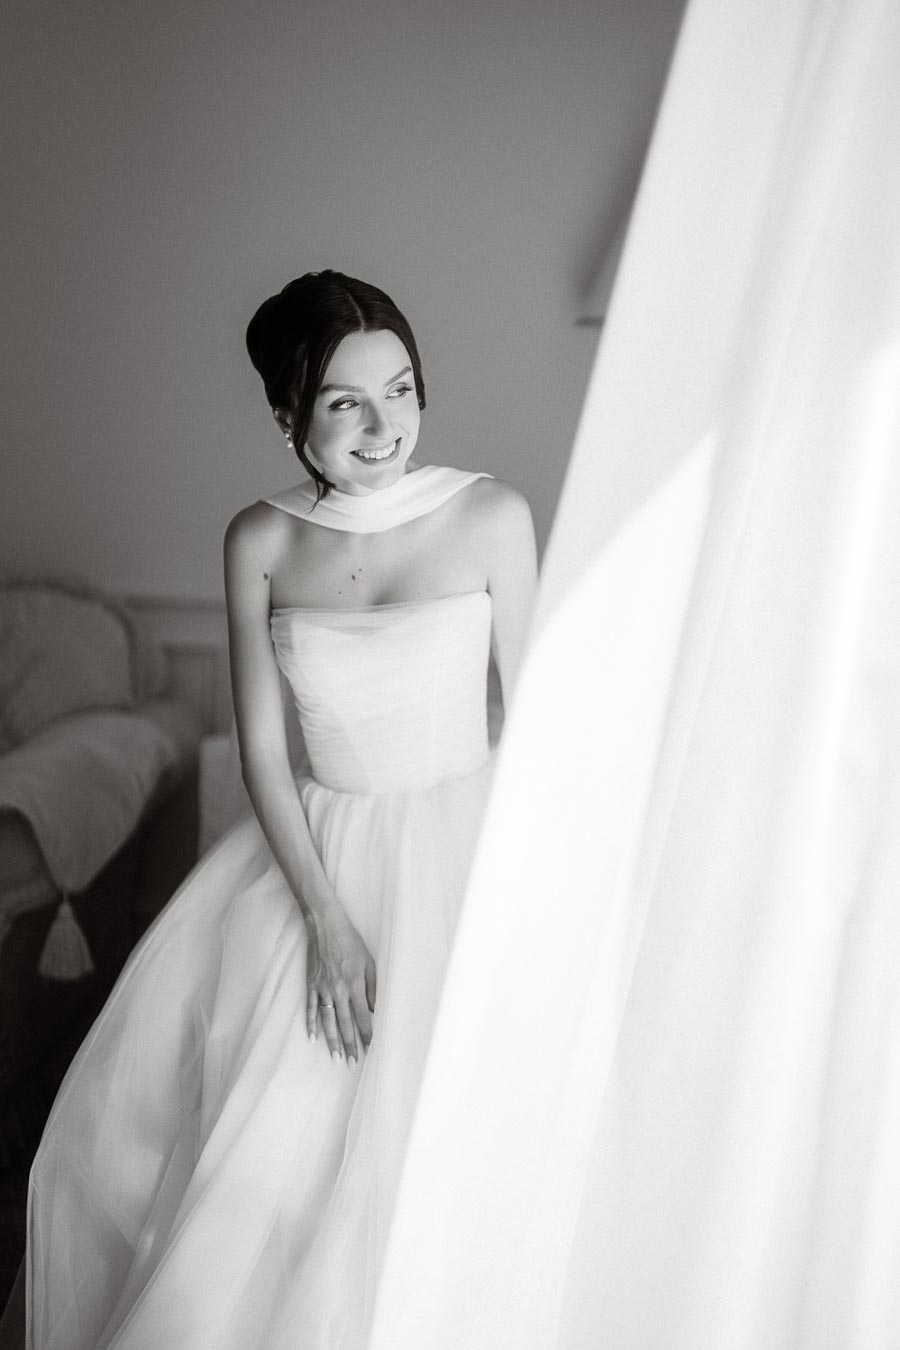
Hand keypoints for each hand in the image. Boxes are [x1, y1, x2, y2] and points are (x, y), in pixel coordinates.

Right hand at [303, 898, 375, 1064]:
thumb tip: (375, 1009)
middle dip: (349, 1044)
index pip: (363, 1016)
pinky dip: (311, 1024)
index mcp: (354, 984)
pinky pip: (311, 1008)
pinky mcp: (311, 984)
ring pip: (327, 1021)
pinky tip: (312, 1038)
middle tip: (352, 1062)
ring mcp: (322, 988)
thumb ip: (373, 987)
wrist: (325, 925)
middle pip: (345, 1023)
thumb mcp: (369, 961)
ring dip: (331, 1040)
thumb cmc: (350, 941)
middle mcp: (338, 990)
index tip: (370, 1048)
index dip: (366, 1034)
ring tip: (335, 1057)